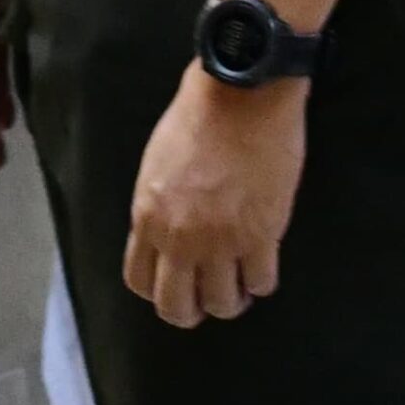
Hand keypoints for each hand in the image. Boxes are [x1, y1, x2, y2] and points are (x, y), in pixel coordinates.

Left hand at [124, 66, 306, 326]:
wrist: (242, 93)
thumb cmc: (198, 115)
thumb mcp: (157, 165)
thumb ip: (158, 206)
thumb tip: (166, 232)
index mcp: (148, 218)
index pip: (140, 282)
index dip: (160, 291)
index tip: (178, 283)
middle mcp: (179, 238)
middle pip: (176, 307)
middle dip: (192, 310)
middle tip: (210, 297)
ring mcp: (221, 240)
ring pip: (222, 304)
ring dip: (232, 299)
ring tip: (241, 284)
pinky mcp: (261, 235)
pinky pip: (261, 282)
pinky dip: (262, 281)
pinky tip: (264, 265)